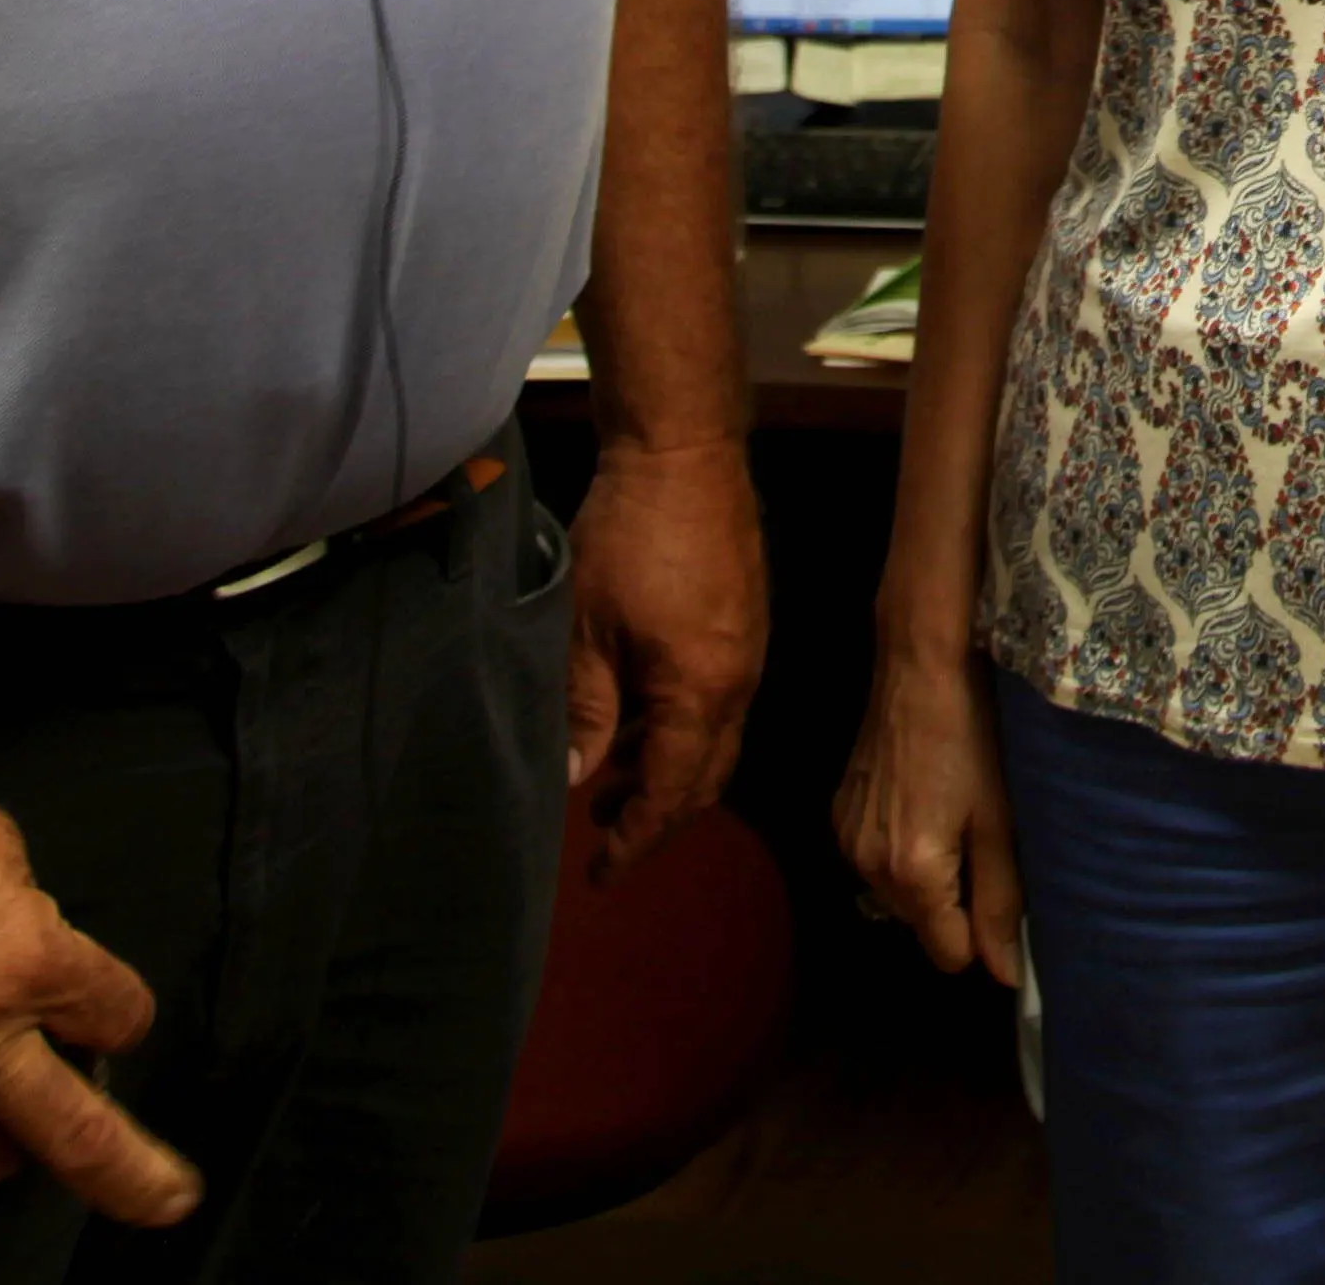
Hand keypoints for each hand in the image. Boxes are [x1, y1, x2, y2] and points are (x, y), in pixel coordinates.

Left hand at [565, 435, 768, 876]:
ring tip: (613, 782)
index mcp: (702, 692)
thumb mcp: (587, 631)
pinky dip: (681, 727)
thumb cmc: (630, 538)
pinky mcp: (744, 620)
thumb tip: (576, 779)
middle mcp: (738, 681)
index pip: (675, 793)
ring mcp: (748, 650)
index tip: (602, 872)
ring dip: (668, 769)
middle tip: (606, 837)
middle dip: (659, 814)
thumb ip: (586, 712)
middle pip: (706, 777)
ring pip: (714, 738)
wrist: (685, 452)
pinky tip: (640, 718)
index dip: (639, 838)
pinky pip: (718, 699)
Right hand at [835, 641, 1023, 985]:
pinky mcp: (838, 814)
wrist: (919, 669)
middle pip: (922, 926)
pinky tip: (921, 803)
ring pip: (898, 895)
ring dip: (927, 877)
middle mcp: (868, 868)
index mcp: (913, 875)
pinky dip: (900, 849)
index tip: (1002, 892)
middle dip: (954, 903)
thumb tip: (1006, 977)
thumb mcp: (1000, 823)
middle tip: (982, 844)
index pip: (950, 955)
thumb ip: (1001, 903)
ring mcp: (847, 840)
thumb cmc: (973, 739)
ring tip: (952, 818)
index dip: (982, 934)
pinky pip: (875, 860)